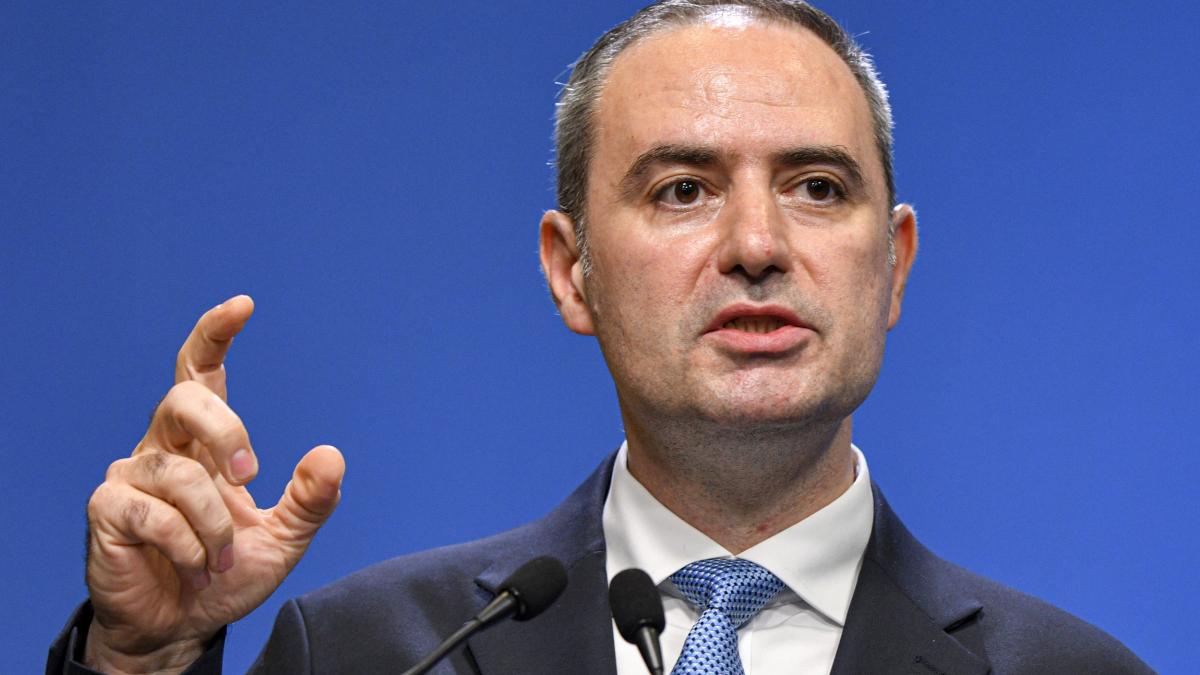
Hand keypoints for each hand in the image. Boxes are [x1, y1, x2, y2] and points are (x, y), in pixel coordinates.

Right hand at [83, 296, 345, 673]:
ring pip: (179, 474)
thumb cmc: (226, 573)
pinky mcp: (108, 511)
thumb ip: (310, 500)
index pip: (201, 372)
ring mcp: (132, 477)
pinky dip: (188, 546)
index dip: (214, 335)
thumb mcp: (283, 540)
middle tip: (250, 476)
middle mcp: (163, 447)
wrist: (182, 626)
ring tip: (219, 560)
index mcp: (203, 442)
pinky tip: (194, 568)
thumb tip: (331, 454)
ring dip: (214, 525)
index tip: (242, 305)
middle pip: (183, 399)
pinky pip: (154, 515)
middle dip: (225, 430)